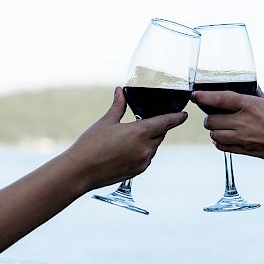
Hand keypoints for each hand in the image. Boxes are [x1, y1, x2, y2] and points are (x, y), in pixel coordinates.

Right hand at [65, 87, 186, 190]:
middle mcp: (145, 147)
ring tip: (132, 136)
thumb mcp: (106, 122)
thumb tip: (120, 91)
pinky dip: (143, 151)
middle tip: (146, 121)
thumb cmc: (90, 145)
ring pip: (154, 146)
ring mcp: (143, 161)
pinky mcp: (138, 171)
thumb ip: (118, 105)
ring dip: (149, 139)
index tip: (184, 114)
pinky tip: (128, 149)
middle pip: (160, 134)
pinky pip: (147, 157)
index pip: (165, 122)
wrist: (80, 172)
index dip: (176, 117)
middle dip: (157, 127)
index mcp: (139, 132)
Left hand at [191, 88, 263, 168]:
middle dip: (210, 117)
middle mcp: (244, 122)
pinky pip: (222, 147)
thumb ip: (257, 96)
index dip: (204, 97)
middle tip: (214, 114)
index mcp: (251, 106)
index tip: (194, 95)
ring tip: (221, 126)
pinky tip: (226, 137)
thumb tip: (250, 88)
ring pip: (214, 134)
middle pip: (211, 120)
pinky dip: (220, 141)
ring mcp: (243, 138)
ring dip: (214, 130)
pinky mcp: (245, 150)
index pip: (220, 99)